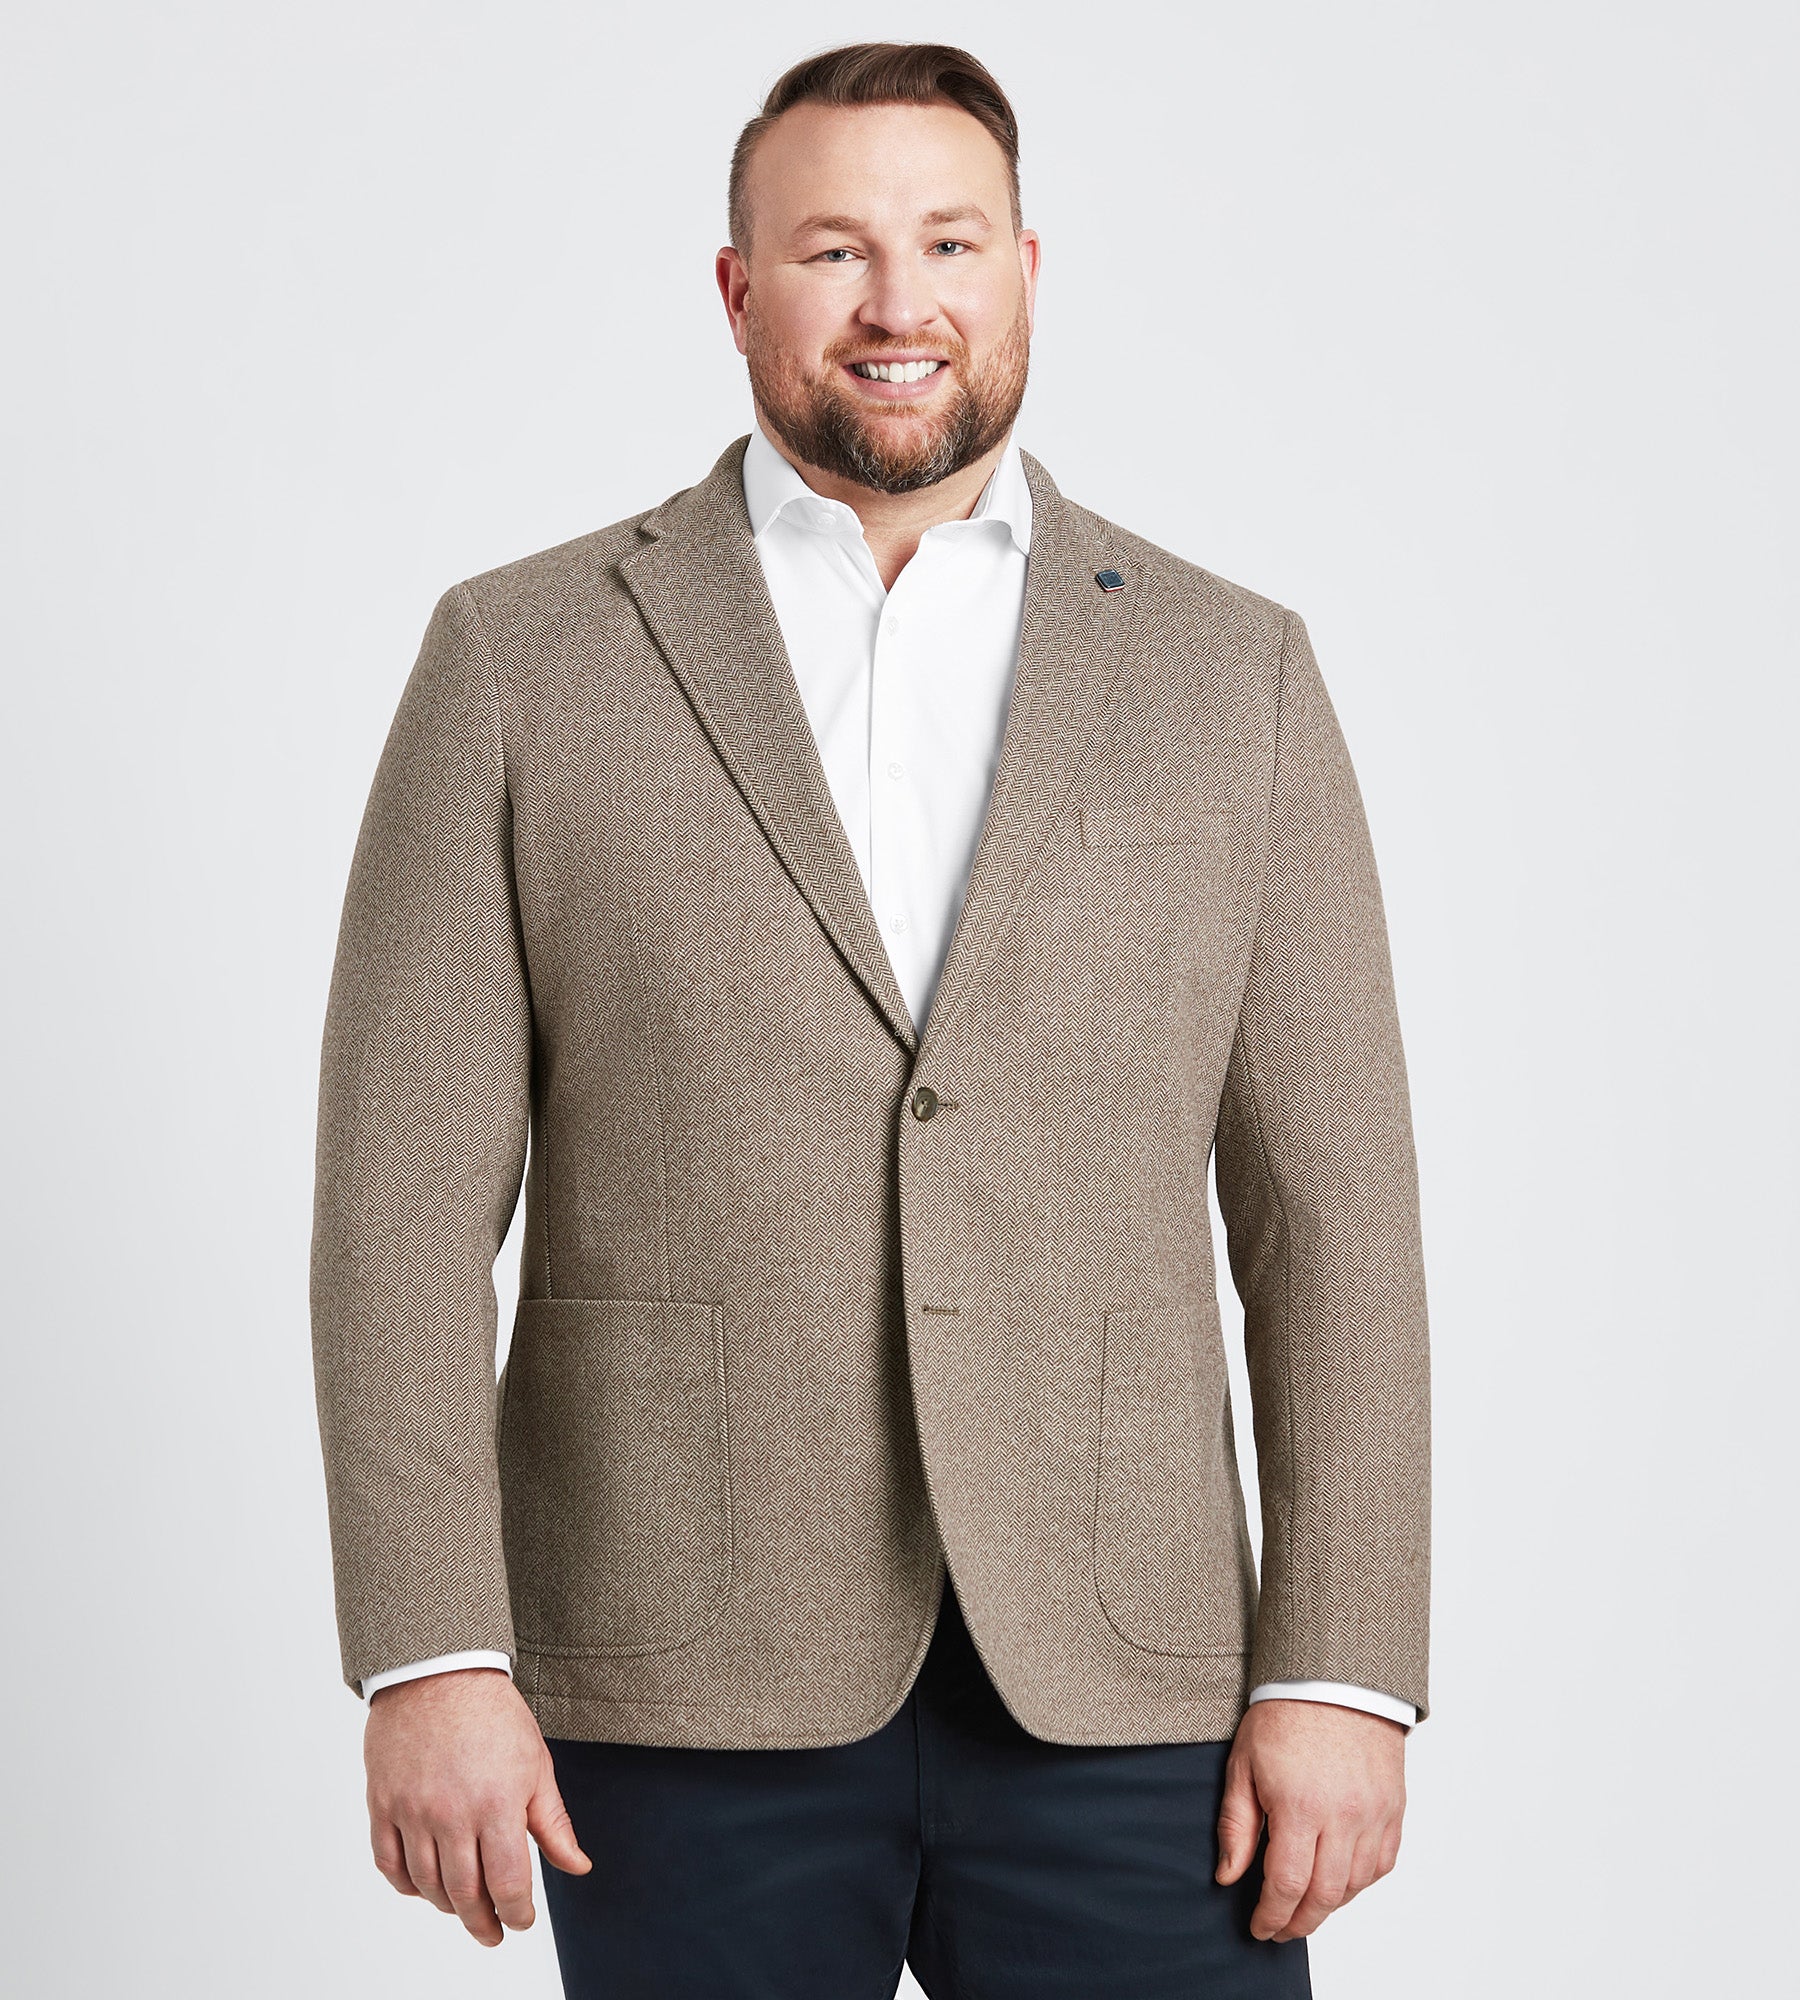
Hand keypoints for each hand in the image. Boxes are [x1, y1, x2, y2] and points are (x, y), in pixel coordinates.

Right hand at [364, 1666, 591, 1945]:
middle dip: (482, 1924)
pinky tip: (424, 1885)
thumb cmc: (495, 1716)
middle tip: (493, 1934)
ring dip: (447, 1906)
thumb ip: (554, 1824)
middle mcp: (451, 1814)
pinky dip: (406, 1885)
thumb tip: (578, 1867)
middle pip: (464, 1895)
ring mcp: (412, 1810)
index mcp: (497, 1804)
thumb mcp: (537, 1765)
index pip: (508, 1883)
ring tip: (464, 1907)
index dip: (517, 1913)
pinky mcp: (382, 1803)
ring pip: (425, 1885)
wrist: (440, 1672)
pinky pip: (388, 1863)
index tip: (521, 1921)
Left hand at [1215, 1697, 1406, 1941]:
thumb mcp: (1243, 1765)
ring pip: (1355, 1885)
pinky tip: (1339, 1883)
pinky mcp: (1393, 1808)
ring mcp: (1374, 1814)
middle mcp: (1343, 1817)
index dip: (1271, 1916)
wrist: (1333, 1678)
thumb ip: (1236, 1825)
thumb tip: (1228, 1877)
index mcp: (1300, 1807)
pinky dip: (1359, 1883)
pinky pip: (1382, 1864)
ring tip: (1304, 1909)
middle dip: (1298, 1922)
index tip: (1258, 1927)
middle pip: (1324, 1896)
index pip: (1287, 1885)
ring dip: (1328, 1906)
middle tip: (1280, 1930)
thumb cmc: (1284, 1716)